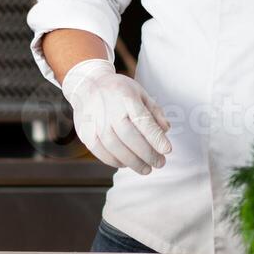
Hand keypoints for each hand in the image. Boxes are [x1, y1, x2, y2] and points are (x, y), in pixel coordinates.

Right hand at [60, 59, 171, 173]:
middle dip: (147, 154)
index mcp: (126, 98)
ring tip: (146, 169)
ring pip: (115, 148)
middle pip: (129, 137)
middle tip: (160, 163)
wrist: (87, 85)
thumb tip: (166, 130)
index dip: (155, 137)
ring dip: (133, 162)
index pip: (143, 120)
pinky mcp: (86, 133)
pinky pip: (102, 153)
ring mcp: (95, 123)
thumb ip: (154, 111)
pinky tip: (126, 164)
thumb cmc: (119, 91)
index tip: (167, 150)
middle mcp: (109, 110)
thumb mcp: (140, 93)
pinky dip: (116, 162)